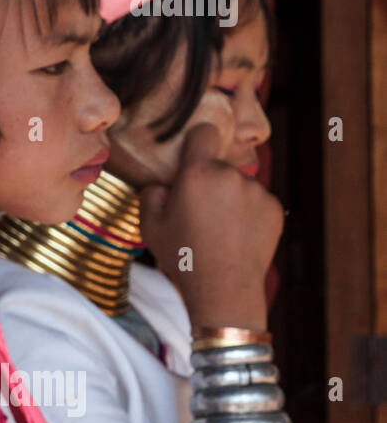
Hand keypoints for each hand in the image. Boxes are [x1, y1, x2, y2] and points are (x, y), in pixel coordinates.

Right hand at [138, 122, 282, 329]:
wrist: (224, 290)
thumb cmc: (182, 257)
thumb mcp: (149, 225)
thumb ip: (152, 193)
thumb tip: (164, 184)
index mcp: (198, 173)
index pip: (204, 132)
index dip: (197, 141)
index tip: (193, 154)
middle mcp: (231, 175)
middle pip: (219, 165)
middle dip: (210, 181)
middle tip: (199, 211)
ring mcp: (257, 192)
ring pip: (239, 185)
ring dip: (230, 198)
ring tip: (220, 229)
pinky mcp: (274, 210)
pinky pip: (257, 202)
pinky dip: (248, 214)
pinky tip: (237, 237)